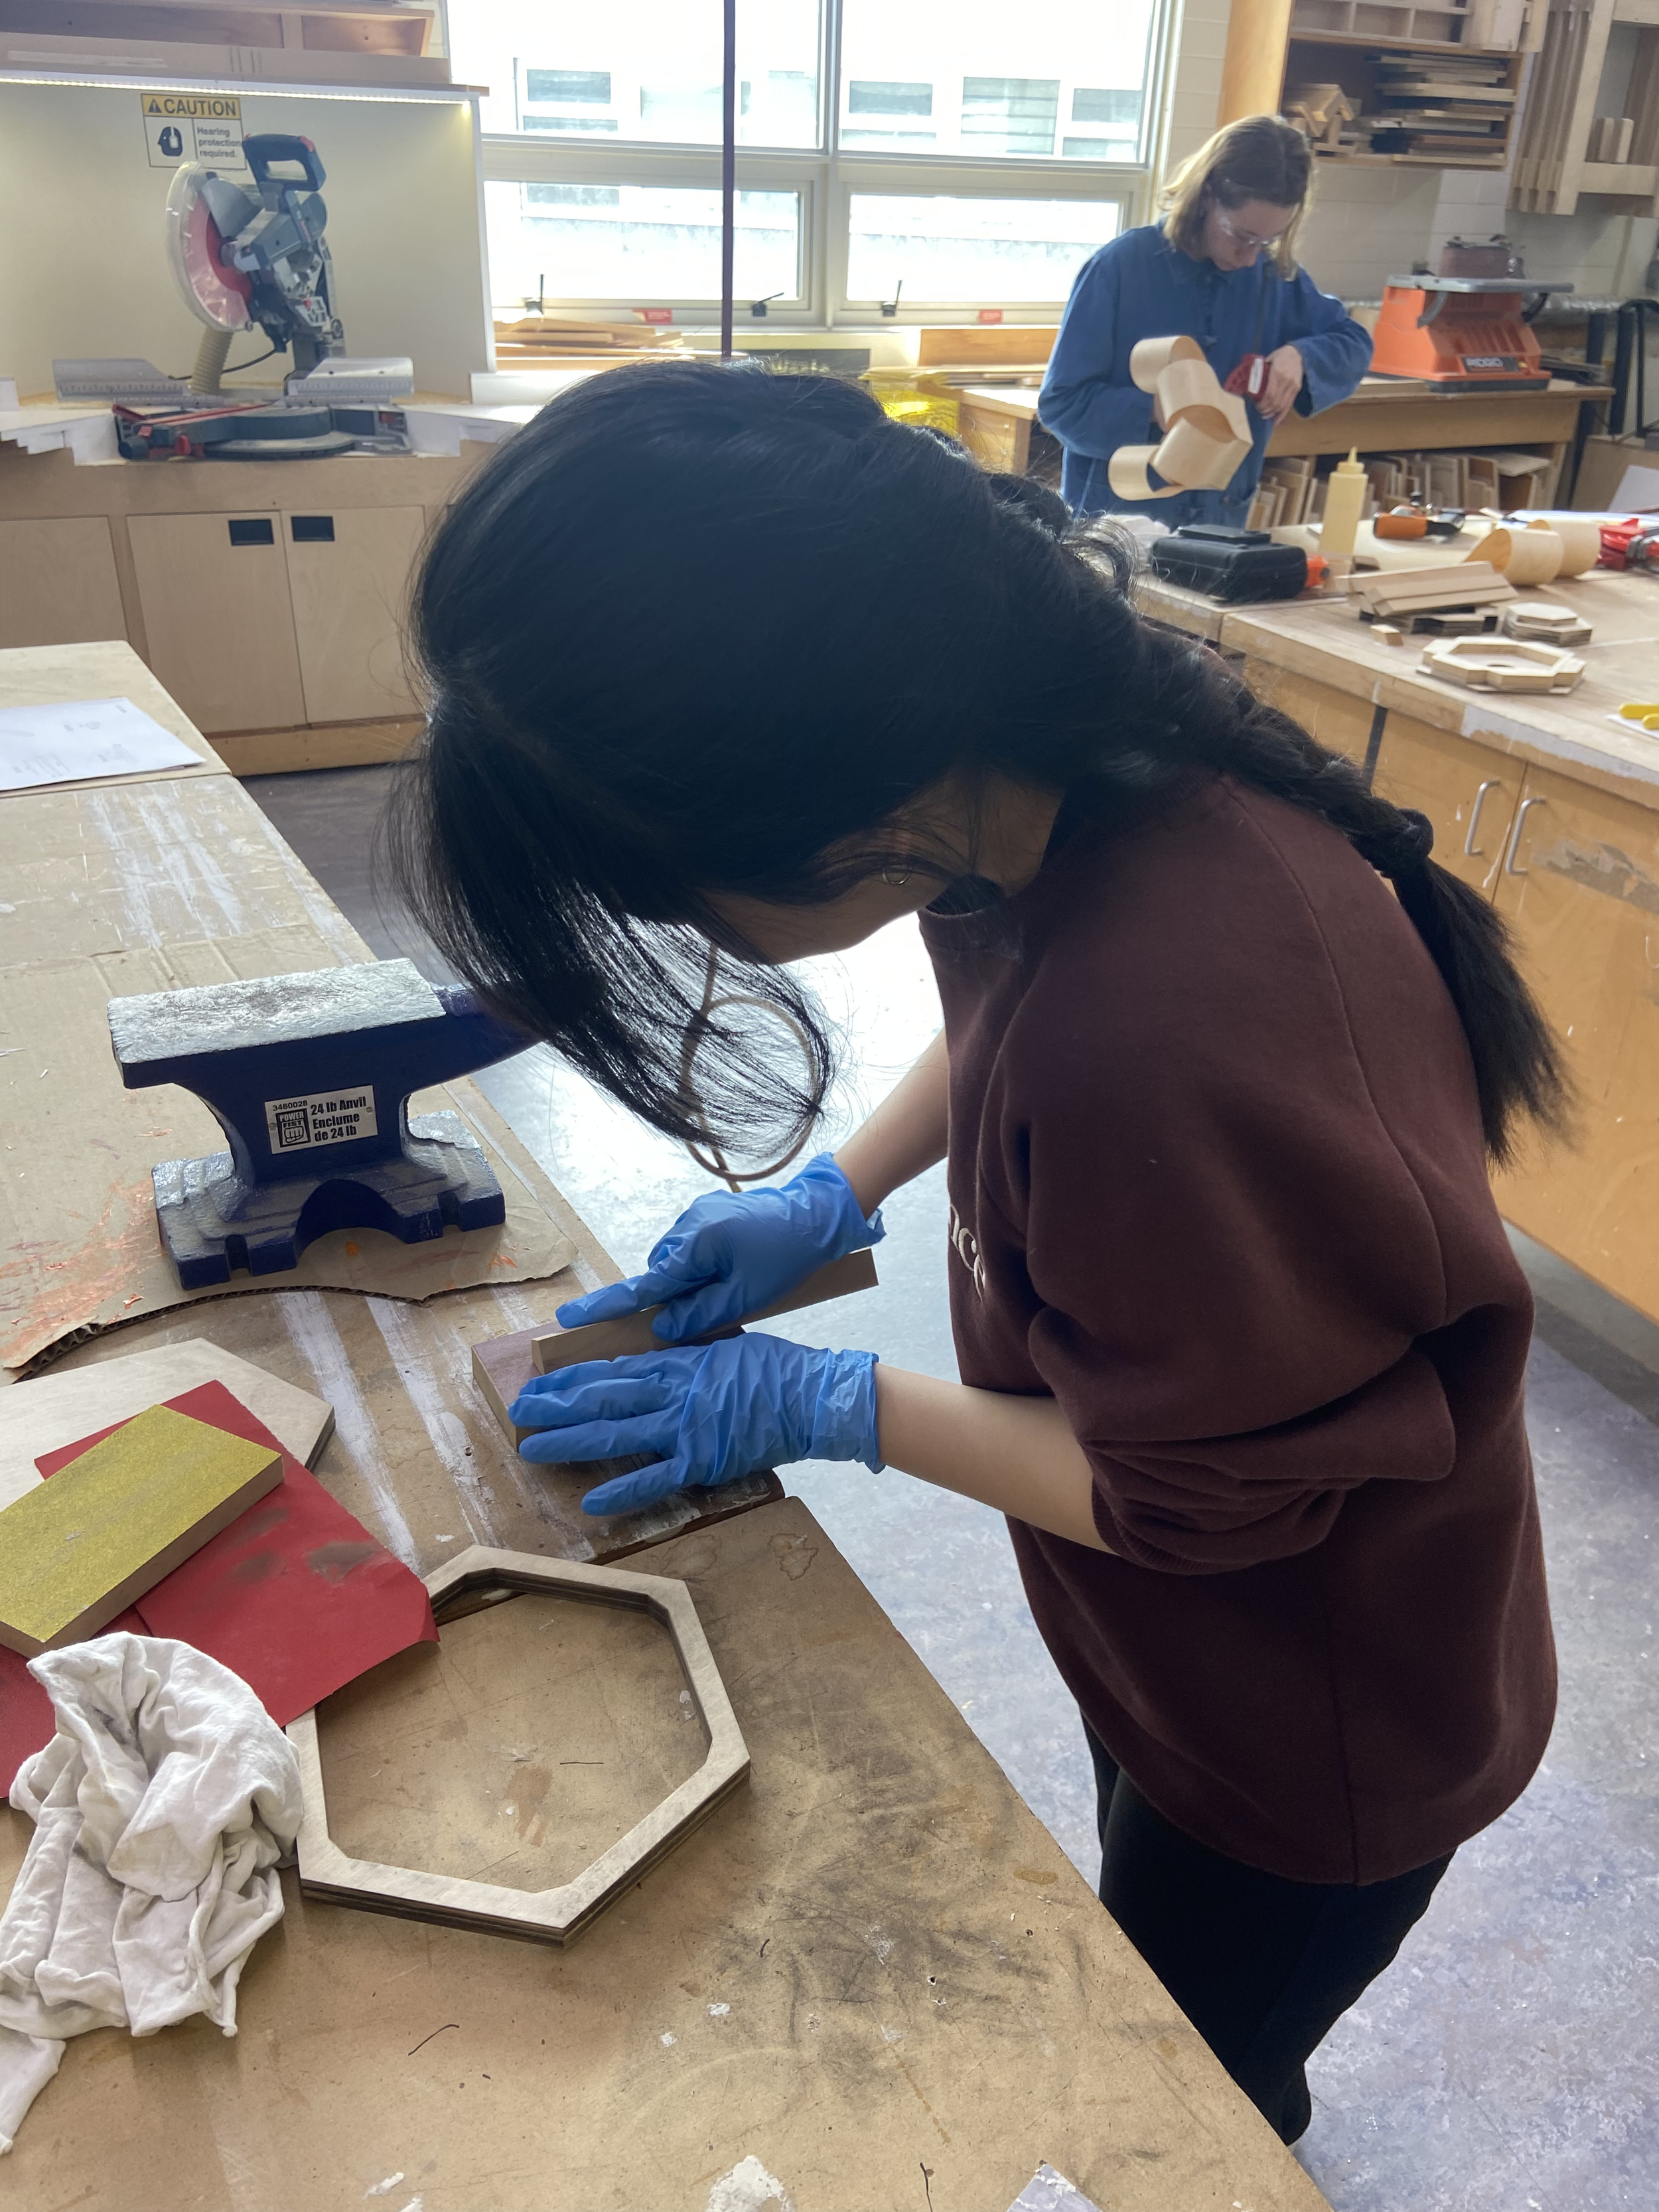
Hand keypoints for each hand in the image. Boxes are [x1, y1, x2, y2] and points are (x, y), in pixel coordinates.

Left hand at [511, 1333, 881, 1515]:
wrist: (813, 1397)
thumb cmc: (773, 1368)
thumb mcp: (719, 1348)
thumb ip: (681, 1360)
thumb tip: (650, 1362)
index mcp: (674, 1364)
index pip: (609, 1371)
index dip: (569, 1379)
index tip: (538, 1383)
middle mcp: (670, 1395)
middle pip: (600, 1401)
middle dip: (555, 1408)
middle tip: (517, 1414)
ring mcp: (684, 1430)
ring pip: (615, 1438)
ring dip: (570, 1444)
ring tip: (533, 1450)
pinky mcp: (702, 1462)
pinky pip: (655, 1480)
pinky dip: (622, 1491)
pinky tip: (591, 1503)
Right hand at [553, 1153, 882, 1344]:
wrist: (818, 1213)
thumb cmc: (786, 1256)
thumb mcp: (745, 1294)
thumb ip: (700, 1314)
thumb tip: (662, 1327)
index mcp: (693, 1246)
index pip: (641, 1286)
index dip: (604, 1306)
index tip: (568, 1317)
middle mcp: (687, 1225)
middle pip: (660, 1274)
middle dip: (674, 1295)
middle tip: (709, 1307)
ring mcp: (697, 1214)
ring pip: (676, 1261)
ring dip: (690, 1279)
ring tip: (731, 1284)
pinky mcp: (710, 1210)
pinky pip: (691, 1245)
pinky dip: (701, 1262)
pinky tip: (732, 1267)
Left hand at [1259, 344, 1304, 423]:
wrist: (1297, 353)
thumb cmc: (1280, 356)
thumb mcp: (1268, 360)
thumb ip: (1261, 372)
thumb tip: (1249, 385)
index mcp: (1277, 372)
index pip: (1269, 394)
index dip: (1262, 404)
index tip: (1256, 406)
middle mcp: (1287, 380)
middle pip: (1275, 402)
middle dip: (1266, 409)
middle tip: (1259, 411)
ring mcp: (1293, 386)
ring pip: (1282, 405)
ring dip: (1272, 413)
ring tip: (1265, 415)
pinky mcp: (1297, 389)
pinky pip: (1289, 405)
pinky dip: (1281, 415)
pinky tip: (1276, 421)